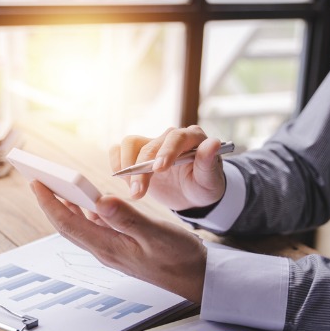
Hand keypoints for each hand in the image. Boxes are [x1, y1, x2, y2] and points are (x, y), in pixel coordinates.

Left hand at [30, 181, 206, 302]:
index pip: (68, 223)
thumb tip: (99, 200)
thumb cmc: (179, 256)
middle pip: (67, 225)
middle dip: (50, 203)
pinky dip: (84, 211)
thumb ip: (127, 218)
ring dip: (64, 207)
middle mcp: (105, 250)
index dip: (49, 202)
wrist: (195, 277)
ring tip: (54, 186)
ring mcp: (111, 250)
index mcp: (109, 246)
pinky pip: (94, 227)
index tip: (36, 182)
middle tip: (37, 180)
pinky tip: (86, 201)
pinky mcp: (120, 247)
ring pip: (79, 226)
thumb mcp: (156, 234)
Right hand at [111, 125, 225, 210]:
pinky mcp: (137, 153)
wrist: (191, 194)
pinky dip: (117, 164)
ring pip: (130, 144)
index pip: (176, 138)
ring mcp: (152, 143)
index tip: (158, 169)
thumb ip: (209, 162)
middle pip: (149, 146)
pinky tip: (124, 181)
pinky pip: (119, 150)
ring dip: (126, 167)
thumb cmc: (204, 185)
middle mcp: (170, 136)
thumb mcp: (211, 180)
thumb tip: (213, 143)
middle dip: (141, 170)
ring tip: (133, 190)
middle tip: (138, 193)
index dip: (166, 151)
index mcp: (192, 137)